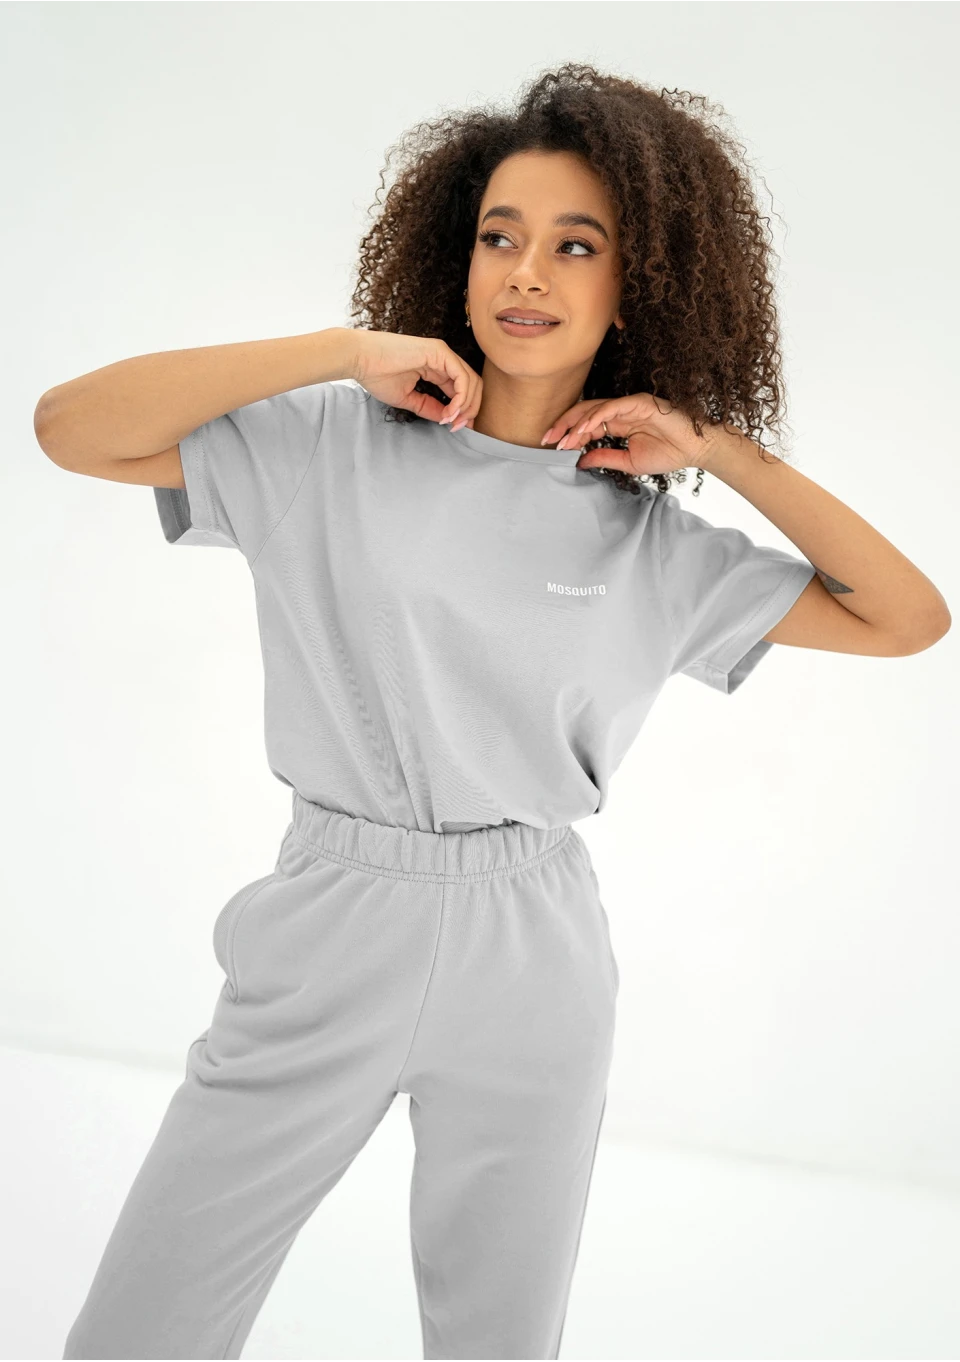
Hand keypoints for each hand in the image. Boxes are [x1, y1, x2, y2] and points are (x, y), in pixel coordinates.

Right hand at [348, 329, 481, 430]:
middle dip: (470, 410)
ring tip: (451, 422)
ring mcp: (443, 353)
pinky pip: (462, 378)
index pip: (462, 389)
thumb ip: (430, 407)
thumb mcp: (409, 399)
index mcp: (436, 367)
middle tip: (458, 428)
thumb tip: (448, 420)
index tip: (455, 429)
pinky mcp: (439, 352)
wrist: (359, 359)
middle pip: (473, 386)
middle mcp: (443, 359)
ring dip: (466, 406)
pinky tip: (449, 411)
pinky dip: (460, 398)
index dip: (464, 411)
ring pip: (472, 382)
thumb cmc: (376, 375)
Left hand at [542, 392, 735, 475]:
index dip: (568, 434)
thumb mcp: (628, 462)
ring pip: (594, 408)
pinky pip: (612, 407)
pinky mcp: (639, 402)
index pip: (587, 425)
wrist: (695, 450)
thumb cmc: (669, 454)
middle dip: (564, 425)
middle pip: (584, 412)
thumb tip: (581, 461)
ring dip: (576, 424)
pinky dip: (595, 417)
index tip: (553, 447)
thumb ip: (605, 458)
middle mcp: (621, 411)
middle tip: (547, 439)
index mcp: (618, 424)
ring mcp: (629, 405)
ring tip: (563, 439)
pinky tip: (583, 430)